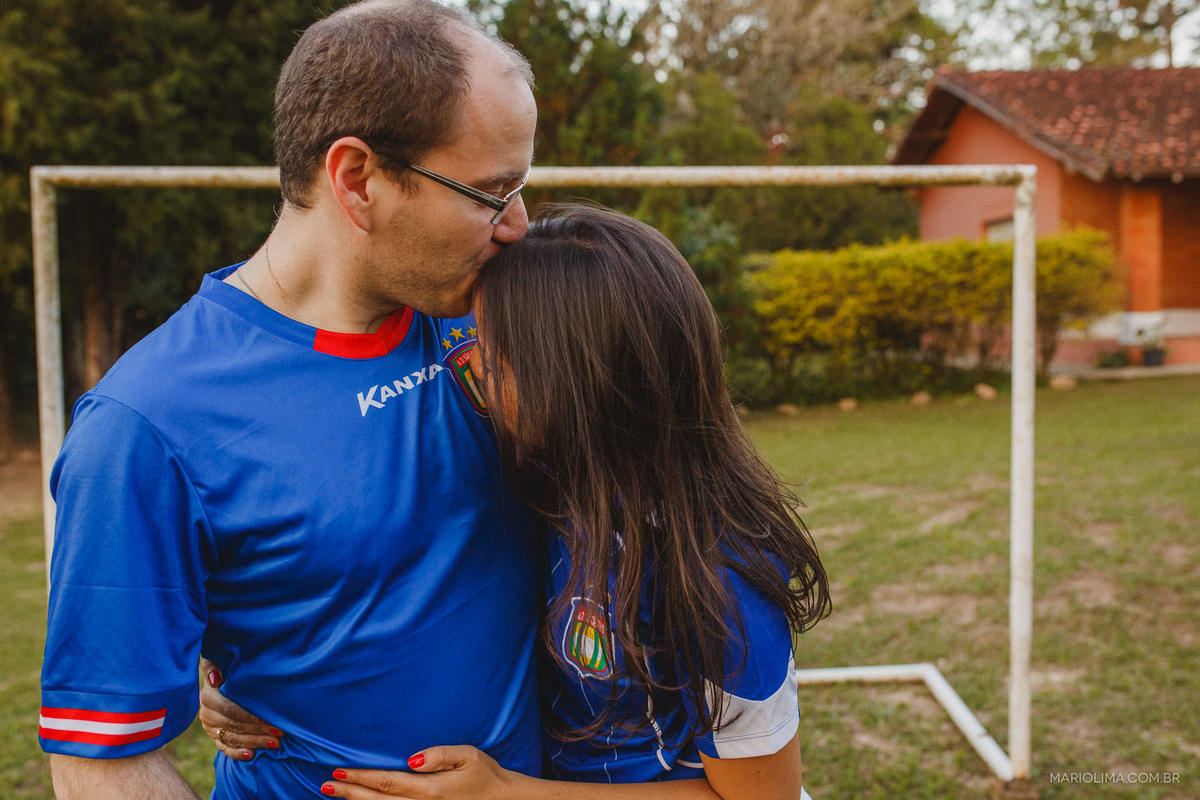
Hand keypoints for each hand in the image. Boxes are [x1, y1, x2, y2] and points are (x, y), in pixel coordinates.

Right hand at [197, 658, 283, 760]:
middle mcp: (206, 713)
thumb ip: (216, 666)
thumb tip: (215, 678)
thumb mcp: (222, 663)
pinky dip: (238, 753)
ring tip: (275, 743)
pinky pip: (225, 749)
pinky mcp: (215, 738)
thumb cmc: (229, 669)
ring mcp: (210, 728)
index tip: (271, 718)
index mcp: (208, 695)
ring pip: (232, 738)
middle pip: (234, 725)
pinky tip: (252, 755)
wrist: (224, 681)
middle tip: (280, 733)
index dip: (251, 715)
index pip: (230, 708)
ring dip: (254, 742)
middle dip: (258, 730)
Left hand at [323, 746, 519, 799]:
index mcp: (431, 790)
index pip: (387, 782)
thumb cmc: (486, 775)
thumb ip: (440, 755)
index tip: (338, 772)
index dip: (361, 778)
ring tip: (336, 797)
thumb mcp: (469, 755)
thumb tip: (412, 759)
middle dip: (350, 794)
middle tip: (326, 786)